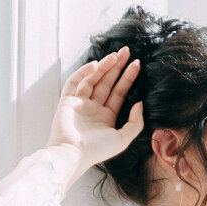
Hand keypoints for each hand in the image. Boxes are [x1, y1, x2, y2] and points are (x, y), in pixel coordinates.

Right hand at [45, 48, 143, 183]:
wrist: (73, 154)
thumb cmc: (97, 150)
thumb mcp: (123, 138)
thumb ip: (136, 122)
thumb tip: (139, 103)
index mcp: (106, 116)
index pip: (119, 92)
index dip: (128, 78)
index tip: (136, 64)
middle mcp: (93, 108)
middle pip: (107, 82)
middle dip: (117, 66)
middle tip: (127, 51)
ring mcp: (80, 103)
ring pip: (93, 79)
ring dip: (103, 66)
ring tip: (115, 55)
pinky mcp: (67, 100)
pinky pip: (75, 82)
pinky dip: (84, 72)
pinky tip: (96, 65)